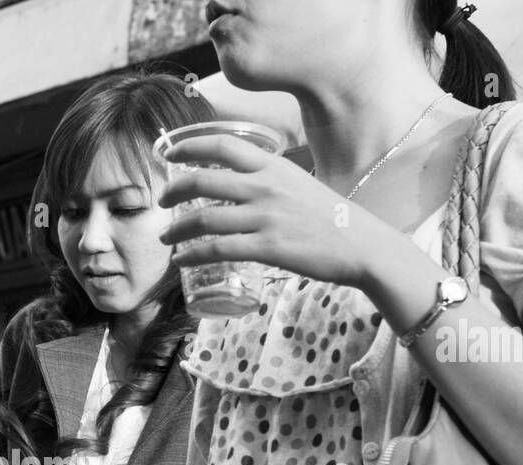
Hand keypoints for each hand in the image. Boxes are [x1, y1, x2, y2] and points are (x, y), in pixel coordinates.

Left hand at [158, 135, 399, 289]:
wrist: (362, 244)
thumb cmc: (330, 217)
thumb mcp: (299, 183)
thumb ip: (270, 180)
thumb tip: (241, 185)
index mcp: (273, 166)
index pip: (222, 145)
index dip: (189, 146)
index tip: (168, 153)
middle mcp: (265, 187)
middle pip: (203, 179)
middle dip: (173, 189)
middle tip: (161, 199)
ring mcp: (266, 217)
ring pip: (205, 218)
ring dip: (177, 228)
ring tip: (166, 236)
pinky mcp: (267, 247)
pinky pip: (218, 249)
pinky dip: (193, 254)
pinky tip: (182, 259)